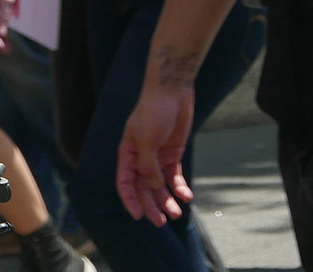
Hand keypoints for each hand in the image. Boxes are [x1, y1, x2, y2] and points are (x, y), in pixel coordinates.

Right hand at [116, 85, 196, 225]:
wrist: (173, 90)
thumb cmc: (154, 111)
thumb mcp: (147, 139)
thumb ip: (148, 166)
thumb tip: (152, 188)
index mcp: (128, 153)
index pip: (125, 182)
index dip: (130, 200)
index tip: (138, 216)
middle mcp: (141, 158)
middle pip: (144, 188)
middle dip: (151, 205)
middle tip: (161, 222)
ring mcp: (157, 156)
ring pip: (160, 185)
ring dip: (167, 200)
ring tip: (176, 213)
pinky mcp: (173, 153)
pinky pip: (175, 176)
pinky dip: (180, 187)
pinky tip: (187, 196)